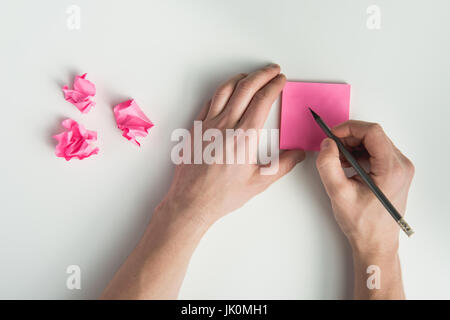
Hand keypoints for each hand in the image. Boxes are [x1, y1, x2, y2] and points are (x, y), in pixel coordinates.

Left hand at [159, 64, 304, 227]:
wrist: (191, 201)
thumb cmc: (222, 195)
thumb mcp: (259, 183)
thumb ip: (283, 166)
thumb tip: (298, 154)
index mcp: (244, 136)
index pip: (263, 100)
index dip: (274, 85)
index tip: (281, 80)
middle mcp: (225, 125)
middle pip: (245, 88)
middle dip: (261, 75)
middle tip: (272, 70)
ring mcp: (208, 125)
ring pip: (225, 90)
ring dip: (240, 79)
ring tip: (250, 76)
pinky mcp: (195, 129)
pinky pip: (209, 102)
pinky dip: (221, 93)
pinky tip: (225, 94)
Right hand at [316, 120, 414, 253]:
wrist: (375, 242)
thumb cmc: (362, 224)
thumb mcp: (338, 193)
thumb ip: (328, 165)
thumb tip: (326, 145)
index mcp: (392, 169)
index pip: (372, 132)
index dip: (349, 129)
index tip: (332, 135)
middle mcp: (401, 166)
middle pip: (374, 136)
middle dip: (349, 137)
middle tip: (331, 147)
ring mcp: (400, 169)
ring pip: (374, 143)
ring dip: (353, 146)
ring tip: (337, 159)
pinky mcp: (395, 173)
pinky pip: (376, 152)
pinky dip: (359, 154)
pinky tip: (346, 165)